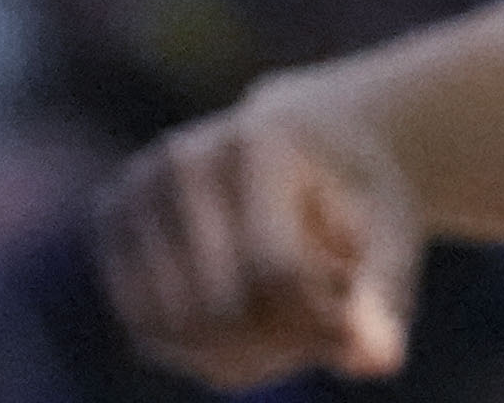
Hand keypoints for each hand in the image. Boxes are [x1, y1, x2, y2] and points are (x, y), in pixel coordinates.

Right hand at [95, 83, 420, 386]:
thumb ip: (384, 298)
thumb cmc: (357, 200)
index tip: (360, 322)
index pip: (274, 273)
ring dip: (243, 352)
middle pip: (218, 309)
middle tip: (322, 319)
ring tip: (281, 313)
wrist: (308, 139)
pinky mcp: (111, 217)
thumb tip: (375, 364)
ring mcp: (137, 185)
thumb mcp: (392, 239)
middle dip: (282, 342)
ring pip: (177, 330)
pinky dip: (198, 351)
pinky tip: (240, 320)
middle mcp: (181, 158)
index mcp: (258, 145)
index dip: (322, 324)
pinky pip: (144, 328)